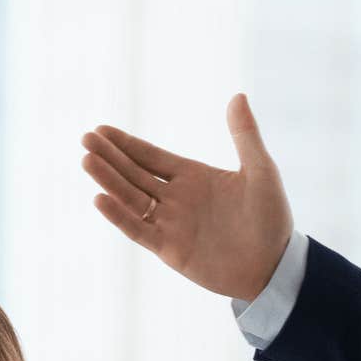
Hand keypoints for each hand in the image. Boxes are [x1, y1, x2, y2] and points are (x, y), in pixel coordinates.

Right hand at [81, 94, 293, 302]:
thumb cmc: (271, 218)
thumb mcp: (261, 170)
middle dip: (110, 157)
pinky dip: (119, 216)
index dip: (125, 144)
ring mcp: (170, 224)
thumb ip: (245, 135)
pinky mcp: (169, 249)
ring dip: (109, 180)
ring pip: (131, 198)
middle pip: (134, 174)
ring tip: (87, 161)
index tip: (101, 130)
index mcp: (192, 177)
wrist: (274, 266)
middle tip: (86, 139)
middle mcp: (175, 198)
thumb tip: (237, 95)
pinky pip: (138, 230)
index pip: (150, 157)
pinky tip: (100, 198)